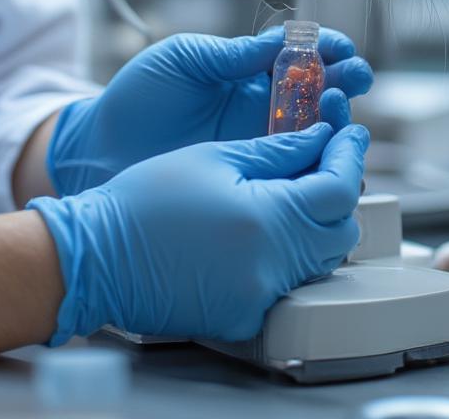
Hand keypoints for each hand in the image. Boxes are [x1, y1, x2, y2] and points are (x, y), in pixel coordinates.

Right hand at [30, 123, 368, 343]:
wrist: (97, 256)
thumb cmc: (144, 201)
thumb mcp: (215, 157)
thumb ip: (278, 149)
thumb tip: (318, 138)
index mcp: (266, 219)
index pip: (339, 189)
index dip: (349, 156)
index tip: (350, 133)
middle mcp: (271, 266)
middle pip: (341, 230)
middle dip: (340, 190)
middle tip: (326, 158)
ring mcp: (259, 296)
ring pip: (321, 258)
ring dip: (319, 221)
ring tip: (297, 187)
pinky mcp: (245, 315)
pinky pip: (291, 281)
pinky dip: (292, 252)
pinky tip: (269, 225)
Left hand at [48, 27, 372, 194]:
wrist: (99, 153)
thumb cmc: (136, 99)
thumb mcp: (182, 60)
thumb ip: (230, 54)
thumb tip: (280, 41)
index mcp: (246, 71)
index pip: (298, 54)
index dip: (325, 48)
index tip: (340, 48)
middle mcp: (260, 106)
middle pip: (318, 90)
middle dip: (344, 80)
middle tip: (351, 80)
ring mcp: (258, 142)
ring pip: (315, 129)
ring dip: (336, 118)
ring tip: (337, 110)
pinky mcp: (251, 177)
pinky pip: (295, 168)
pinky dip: (318, 161)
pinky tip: (328, 154)